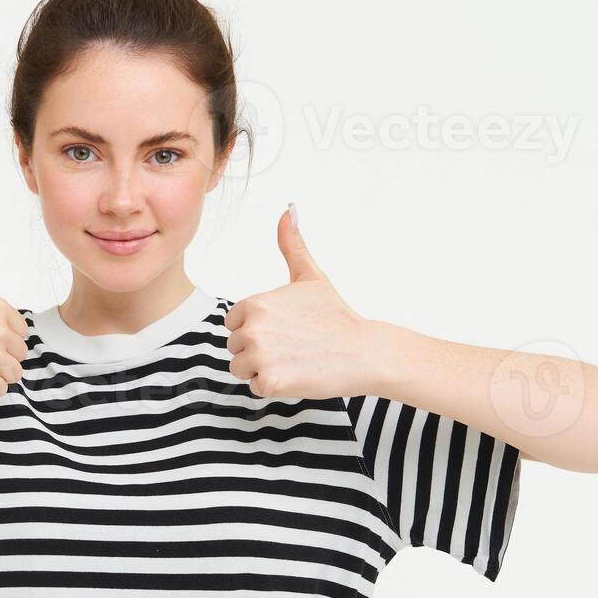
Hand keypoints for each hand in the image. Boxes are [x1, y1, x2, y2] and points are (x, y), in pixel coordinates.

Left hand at [224, 205, 380, 399]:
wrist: (363, 351)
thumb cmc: (336, 316)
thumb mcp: (310, 276)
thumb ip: (292, 245)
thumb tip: (288, 210)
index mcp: (256, 303)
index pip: (234, 322)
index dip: (256, 328)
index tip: (284, 329)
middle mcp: (253, 327)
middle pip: (235, 346)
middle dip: (258, 350)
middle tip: (291, 346)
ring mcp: (260, 355)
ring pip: (241, 368)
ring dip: (262, 369)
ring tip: (293, 360)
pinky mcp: (270, 381)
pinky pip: (256, 387)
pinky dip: (274, 386)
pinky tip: (297, 374)